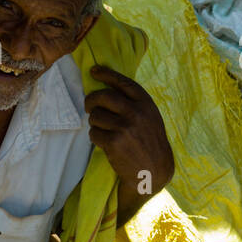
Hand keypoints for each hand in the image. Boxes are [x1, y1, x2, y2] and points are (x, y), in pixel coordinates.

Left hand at [85, 66, 173, 210]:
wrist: (153, 170)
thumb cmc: (149, 142)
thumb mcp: (149, 117)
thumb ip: (133, 104)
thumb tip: (106, 89)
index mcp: (145, 104)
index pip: (122, 82)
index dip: (106, 74)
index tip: (94, 71)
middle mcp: (136, 112)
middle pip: (102, 96)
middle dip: (90, 100)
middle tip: (88, 106)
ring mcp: (125, 127)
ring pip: (95, 116)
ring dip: (94, 123)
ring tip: (104, 130)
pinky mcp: (114, 142)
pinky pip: (93, 133)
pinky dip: (95, 137)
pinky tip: (105, 143)